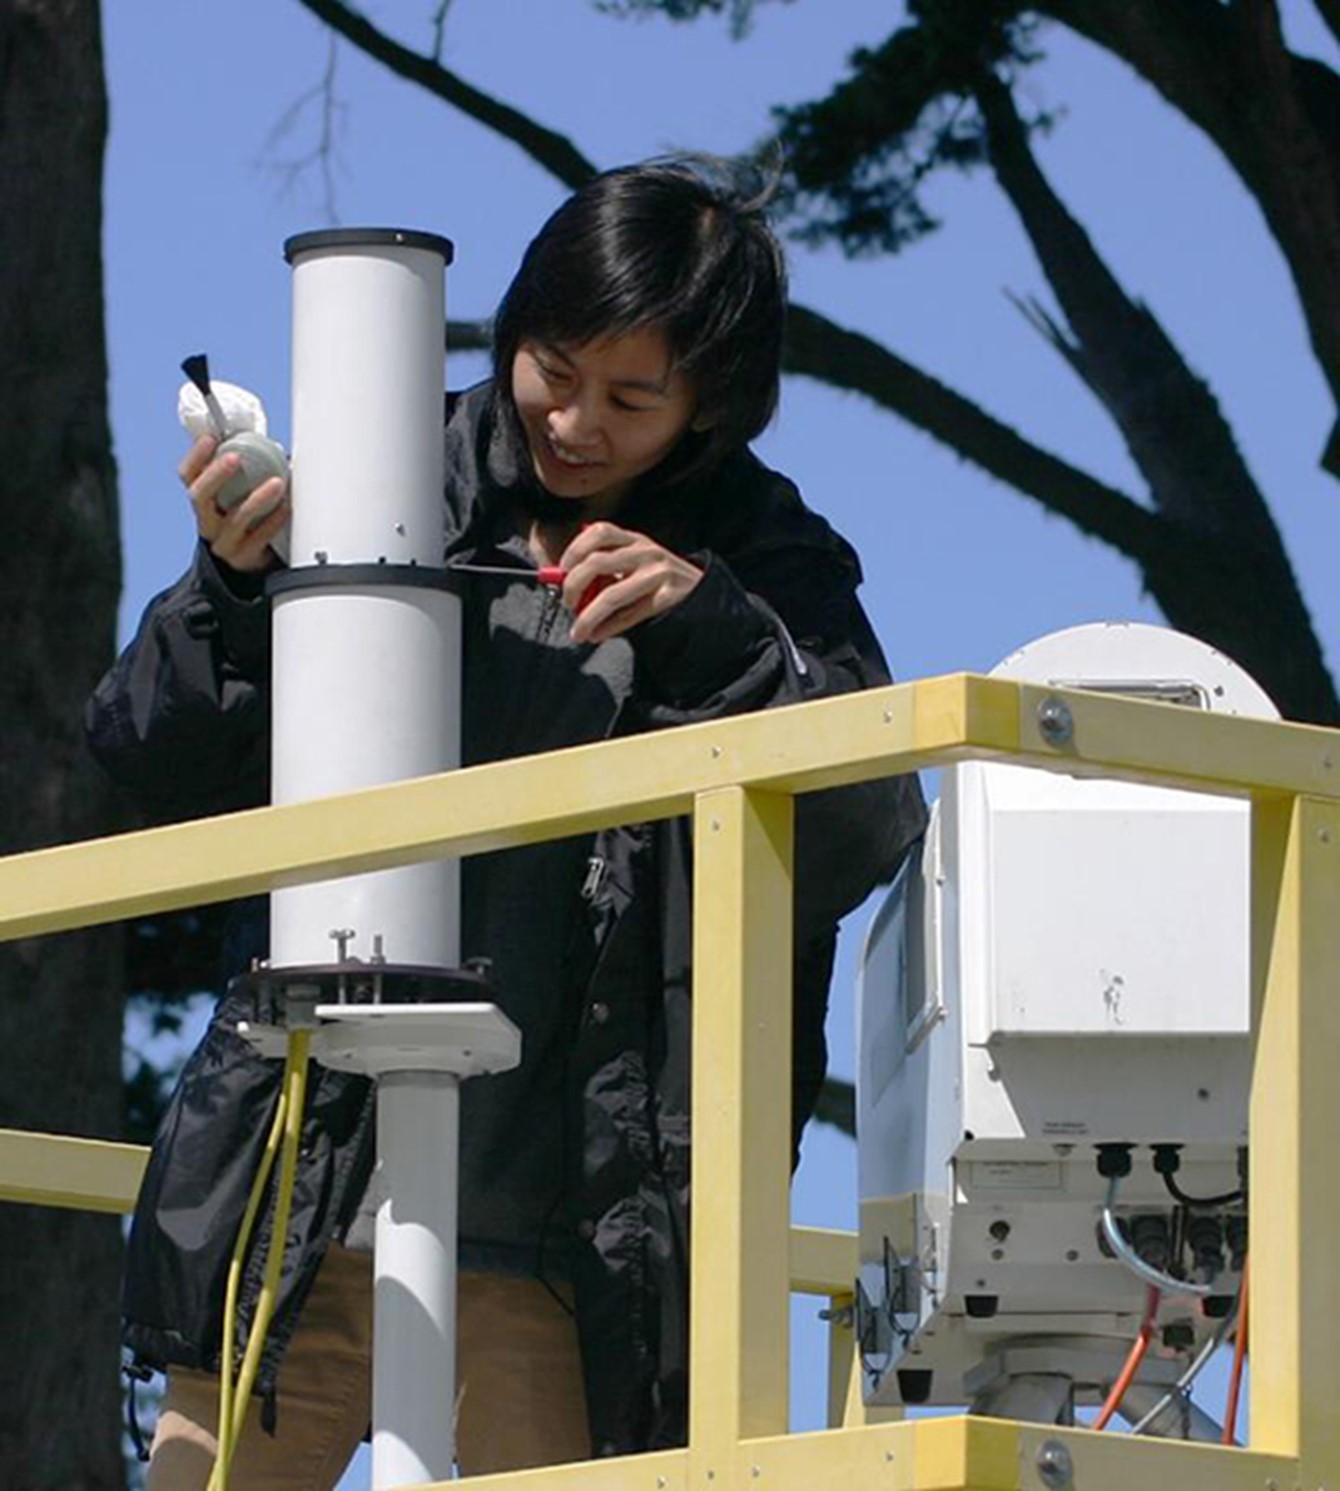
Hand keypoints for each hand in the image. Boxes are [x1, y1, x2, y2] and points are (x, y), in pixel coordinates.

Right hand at [180, 435, 288, 572]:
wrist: (250, 561)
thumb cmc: (247, 518)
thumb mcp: (238, 493)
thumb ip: (244, 469)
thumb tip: (258, 436)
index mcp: (203, 501)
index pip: (187, 476)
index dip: (195, 456)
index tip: (210, 438)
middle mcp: (207, 522)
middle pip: (199, 497)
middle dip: (215, 475)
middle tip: (235, 457)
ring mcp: (223, 542)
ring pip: (235, 520)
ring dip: (256, 499)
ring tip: (277, 482)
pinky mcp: (244, 558)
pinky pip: (259, 539)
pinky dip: (273, 520)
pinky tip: (285, 507)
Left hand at [560, 521, 702, 644]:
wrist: (703, 594)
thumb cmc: (661, 582)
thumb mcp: (636, 566)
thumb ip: (607, 572)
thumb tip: (570, 589)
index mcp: (634, 540)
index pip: (598, 532)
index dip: (575, 549)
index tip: (562, 570)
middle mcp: (646, 552)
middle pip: (597, 562)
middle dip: (573, 586)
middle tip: (568, 603)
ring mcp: (658, 573)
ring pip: (611, 594)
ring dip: (588, 616)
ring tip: (579, 630)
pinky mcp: (668, 596)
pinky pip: (629, 615)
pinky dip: (608, 628)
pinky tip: (598, 634)